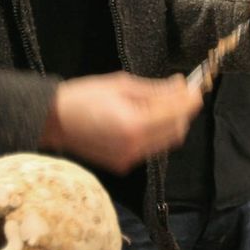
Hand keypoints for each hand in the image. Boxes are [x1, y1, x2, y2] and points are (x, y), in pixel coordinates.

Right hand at [42, 74, 202, 171]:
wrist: (53, 121)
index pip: (176, 113)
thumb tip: (181, 86)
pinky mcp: (123, 164)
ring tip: (164, 103)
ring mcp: (129, 158)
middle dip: (183, 111)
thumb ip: (155, 89)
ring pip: (166, 142)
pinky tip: (146, 118)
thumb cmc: (83, 97)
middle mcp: (135, 146)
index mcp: (135, 124)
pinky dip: (156, 133)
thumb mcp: (121, 85)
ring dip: (171, 123)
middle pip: (176, 130)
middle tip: (181, 92)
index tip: (196, 87)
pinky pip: (150, 149)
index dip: (191, 100)